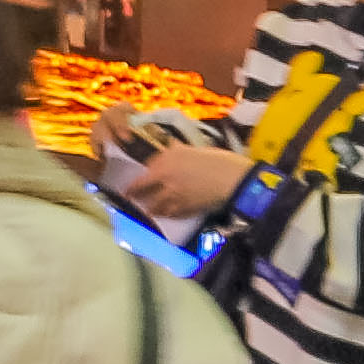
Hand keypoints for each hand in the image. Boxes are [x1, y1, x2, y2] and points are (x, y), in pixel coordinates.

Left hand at [123, 139, 244, 224]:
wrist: (233, 180)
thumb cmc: (217, 160)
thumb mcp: (192, 149)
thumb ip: (175, 152)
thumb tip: (168, 150)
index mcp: (165, 161)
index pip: (144, 170)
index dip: (138, 176)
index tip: (132, 181)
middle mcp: (164, 180)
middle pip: (141, 190)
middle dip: (134, 194)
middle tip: (129, 196)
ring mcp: (174, 197)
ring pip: (154, 206)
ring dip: (150, 207)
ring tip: (147, 208)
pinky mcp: (185, 209)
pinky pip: (170, 214)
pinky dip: (166, 214)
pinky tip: (165, 214)